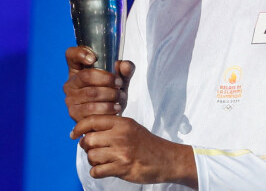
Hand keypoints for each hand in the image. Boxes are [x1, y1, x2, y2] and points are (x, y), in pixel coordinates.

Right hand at [64, 46, 134, 122]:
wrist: (110, 114)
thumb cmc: (113, 90)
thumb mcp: (121, 77)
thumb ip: (126, 68)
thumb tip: (125, 65)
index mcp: (79, 69)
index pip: (71, 55)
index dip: (79, 53)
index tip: (93, 58)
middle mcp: (71, 82)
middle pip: (86, 76)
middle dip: (107, 79)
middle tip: (120, 84)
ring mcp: (71, 98)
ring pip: (91, 93)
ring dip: (110, 95)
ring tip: (120, 97)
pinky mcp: (74, 113)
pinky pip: (91, 109)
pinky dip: (107, 108)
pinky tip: (115, 107)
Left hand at [72, 115, 196, 186]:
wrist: (166, 159)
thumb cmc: (147, 144)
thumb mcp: (132, 128)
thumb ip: (113, 127)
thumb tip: (88, 130)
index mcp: (123, 123)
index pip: (93, 120)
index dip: (79, 127)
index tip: (73, 134)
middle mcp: (121, 135)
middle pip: (89, 139)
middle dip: (87, 147)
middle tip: (93, 149)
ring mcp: (121, 152)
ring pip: (91, 156)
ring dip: (93, 160)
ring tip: (102, 160)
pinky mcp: (121, 168)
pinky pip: (96, 170)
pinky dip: (97, 171)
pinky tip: (105, 169)